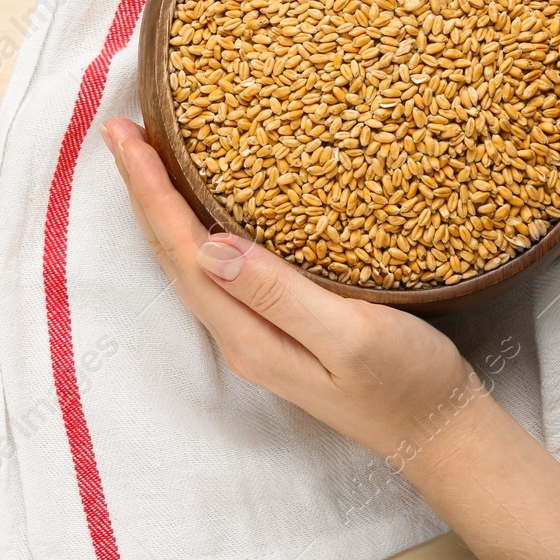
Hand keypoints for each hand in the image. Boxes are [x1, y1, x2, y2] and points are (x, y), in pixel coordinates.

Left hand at [104, 116, 559, 559]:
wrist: (440, 431)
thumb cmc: (408, 383)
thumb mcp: (352, 336)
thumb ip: (280, 294)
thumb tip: (211, 247)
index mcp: (247, 334)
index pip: (181, 250)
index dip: (149, 190)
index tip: (125, 135)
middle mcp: (238, 333)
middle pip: (172, 252)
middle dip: (142, 189)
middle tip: (119, 128)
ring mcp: (254, 331)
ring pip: (189, 258)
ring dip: (162, 205)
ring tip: (144, 154)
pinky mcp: (276, 323)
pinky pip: (217, 264)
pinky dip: (196, 222)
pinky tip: (200, 201)